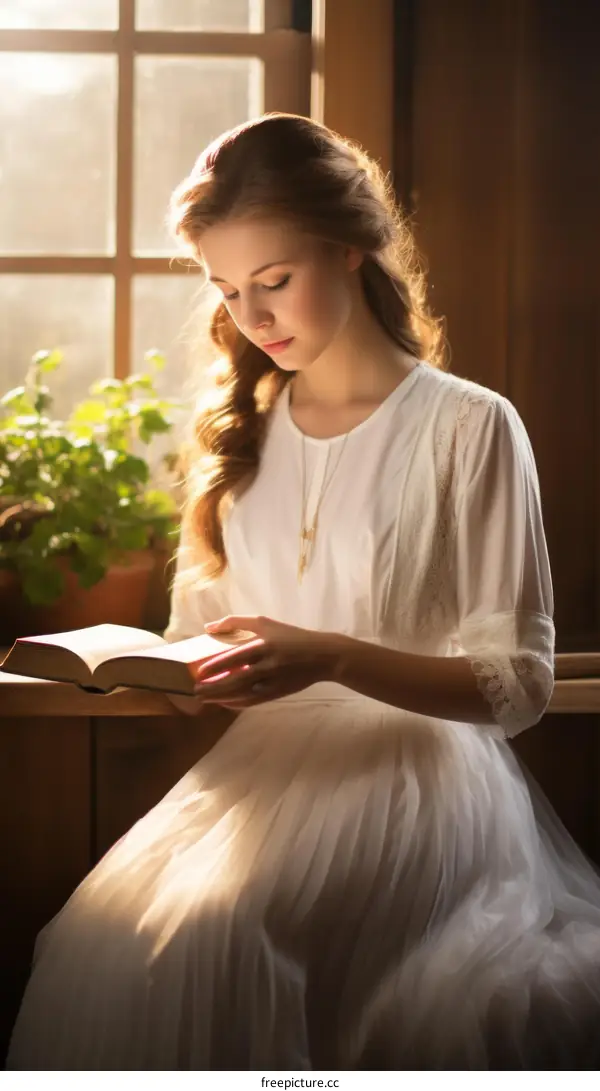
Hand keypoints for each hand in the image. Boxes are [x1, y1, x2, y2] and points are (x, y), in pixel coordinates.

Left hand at [194, 614, 341, 707]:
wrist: (322, 656)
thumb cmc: (290, 636)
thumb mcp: (265, 622)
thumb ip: (236, 622)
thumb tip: (209, 627)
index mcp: (263, 646)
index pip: (234, 658)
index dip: (215, 667)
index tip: (199, 673)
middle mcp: (267, 665)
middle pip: (235, 680)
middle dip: (213, 687)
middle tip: (196, 691)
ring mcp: (273, 681)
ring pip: (242, 694)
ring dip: (221, 698)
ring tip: (205, 699)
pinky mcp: (277, 693)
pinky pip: (253, 702)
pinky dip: (237, 704)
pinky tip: (224, 704)